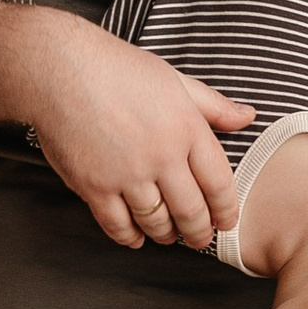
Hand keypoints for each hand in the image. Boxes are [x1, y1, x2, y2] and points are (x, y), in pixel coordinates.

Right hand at [13, 14, 255, 252]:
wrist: (59, 69)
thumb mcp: (175, 80)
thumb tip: (248, 116)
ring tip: (169, 236)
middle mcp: (162, 157)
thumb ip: (213, 105)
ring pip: (156, 223)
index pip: (219, 183)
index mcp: (188, 129)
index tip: (227, 222)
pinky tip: (136, 237)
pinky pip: (118, 226)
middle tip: (199, 239)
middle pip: (191, 211)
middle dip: (199, 232)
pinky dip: (130, 237)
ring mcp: (128, 175)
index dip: (226, 209)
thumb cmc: (117, 68)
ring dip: (166, 235)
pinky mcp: (95, 187)